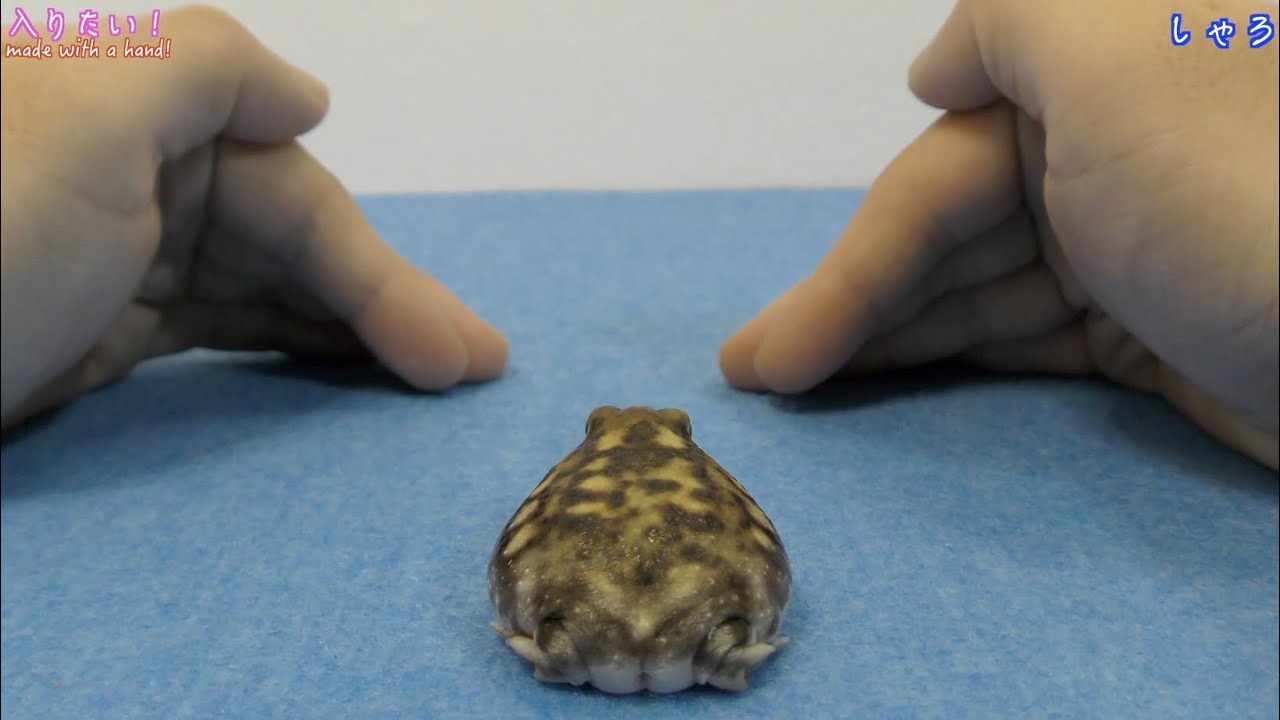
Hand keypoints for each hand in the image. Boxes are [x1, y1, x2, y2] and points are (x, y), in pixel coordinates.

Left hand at [1, 5, 507, 428]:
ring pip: (266, 292)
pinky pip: (219, 335)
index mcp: (140, 115)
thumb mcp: (83, 114)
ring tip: (429, 379)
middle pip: (292, 245)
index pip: (292, 196)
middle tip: (470, 374)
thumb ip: (208, 66)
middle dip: (385, 309)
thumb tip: (312, 96)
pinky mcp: (100, 336)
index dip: (380, 276)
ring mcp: (120, 260)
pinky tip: (336, 371)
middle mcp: (138, 176)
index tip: (454, 356)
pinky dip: (283, 351)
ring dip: (349, 333)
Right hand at [720, 0, 1277, 469]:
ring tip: (801, 394)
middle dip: (853, 308)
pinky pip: (1031, 338)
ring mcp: (1133, 243)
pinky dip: (963, 362)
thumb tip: (934, 68)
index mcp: (1100, 71)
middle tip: (760, 379)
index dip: (854, 261)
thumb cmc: (1253, 201)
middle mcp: (1111, 145)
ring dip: (891, 342)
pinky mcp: (1154, 329)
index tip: (773, 350)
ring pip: (981, 291)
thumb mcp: (1119, 50)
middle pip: (950, 234)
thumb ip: (1010, 18)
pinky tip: (897, 387)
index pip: (945, 170)